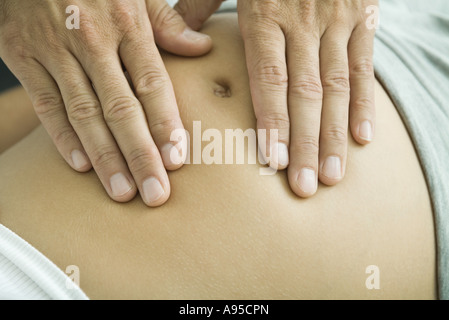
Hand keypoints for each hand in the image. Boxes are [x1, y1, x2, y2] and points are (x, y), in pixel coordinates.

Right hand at [0, 0, 212, 205]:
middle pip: (121, 108)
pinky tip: (82, 167)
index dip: (165, 124)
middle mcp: (93, 40)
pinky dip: (63, 137)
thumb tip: (202, 47)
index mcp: (127, 24)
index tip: (177, 160)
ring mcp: (56, 49)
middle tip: (155, 193)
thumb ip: (167, 23)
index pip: (152, 83)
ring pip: (84, 113)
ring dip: (105, 157)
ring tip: (123, 192)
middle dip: (140, 155)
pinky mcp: (23, 55)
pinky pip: (46, 103)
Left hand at [175, 0, 377, 196]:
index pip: (269, 78)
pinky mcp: (364, 17)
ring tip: (331, 175)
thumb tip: (181, 40)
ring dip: (335, 135)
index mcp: (265, 14)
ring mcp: (337, 20)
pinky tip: (363, 139)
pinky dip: (366, 103)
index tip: (273, 161)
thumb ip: (199, 5)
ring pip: (337, 86)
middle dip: (306, 143)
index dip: (273, 122)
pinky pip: (365, 66)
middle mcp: (303, 22)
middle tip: (304, 186)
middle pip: (304, 93)